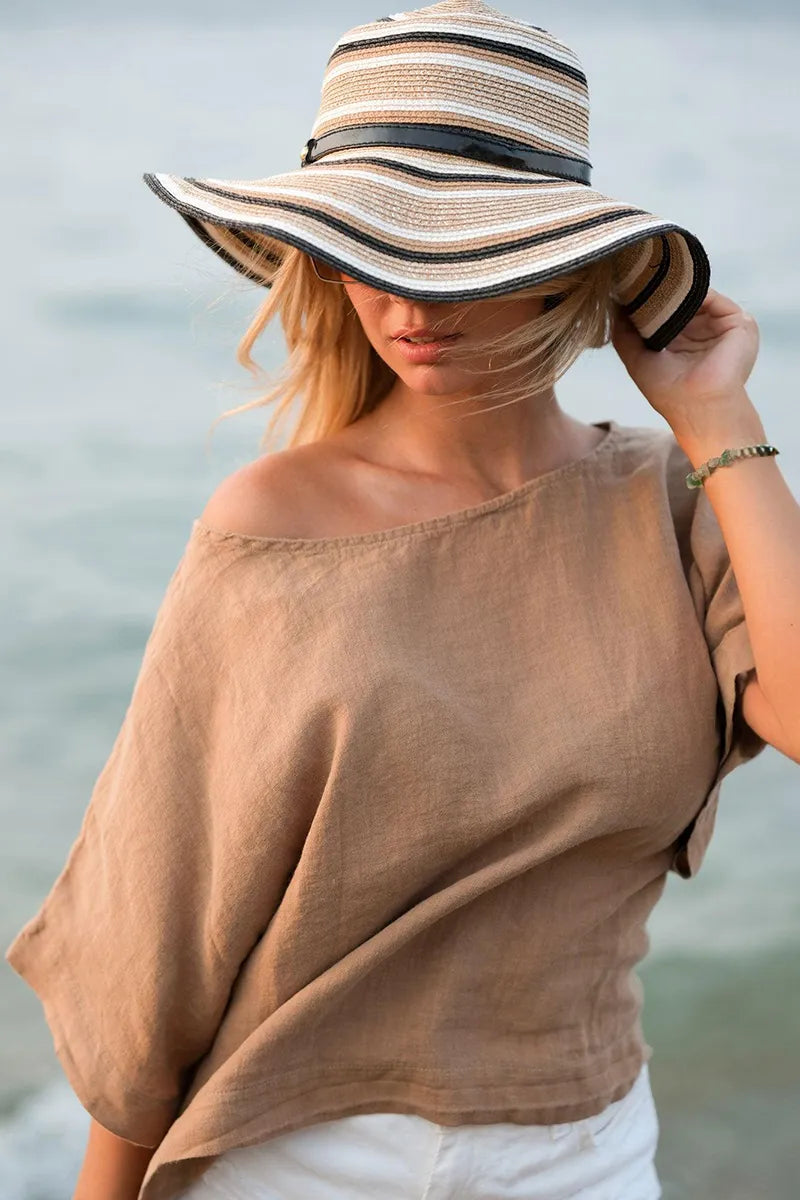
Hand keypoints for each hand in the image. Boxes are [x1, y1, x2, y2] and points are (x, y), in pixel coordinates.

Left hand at [610, 288, 759, 427]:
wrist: (700, 406)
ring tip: (652, 283)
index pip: (666, 313)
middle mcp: (703, 334)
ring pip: (695, 296)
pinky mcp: (738, 323)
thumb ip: (624, 334)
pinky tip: (671, 290)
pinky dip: (691, 291)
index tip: (626, 288)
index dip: (647, 302)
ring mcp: (721, 328)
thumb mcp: (637, 359)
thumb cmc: (668, 392)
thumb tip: (615, 305)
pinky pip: (712, 297)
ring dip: (673, 289)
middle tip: (636, 278)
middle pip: (681, 301)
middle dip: (659, 292)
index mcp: (683, 344)